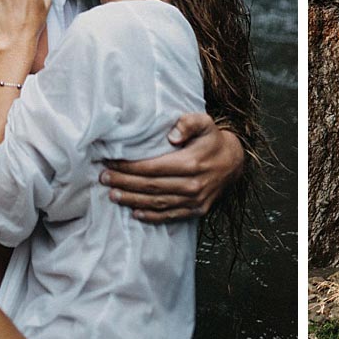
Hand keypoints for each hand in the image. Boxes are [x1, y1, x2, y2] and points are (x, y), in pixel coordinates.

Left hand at [100, 113, 244, 222]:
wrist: (234, 162)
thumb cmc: (213, 140)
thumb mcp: (205, 123)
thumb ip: (188, 123)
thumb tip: (172, 134)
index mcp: (191, 163)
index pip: (153, 167)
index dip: (129, 166)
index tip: (111, 162)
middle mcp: (192, 185)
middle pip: (151, 186)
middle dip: (125, 182)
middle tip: (104, 178)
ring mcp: (195, 201)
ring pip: (158, 202)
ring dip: (132, 200)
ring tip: (113, 195)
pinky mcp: (196, 210)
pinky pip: (170, 216)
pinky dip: (151, 216)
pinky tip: (135, 213)